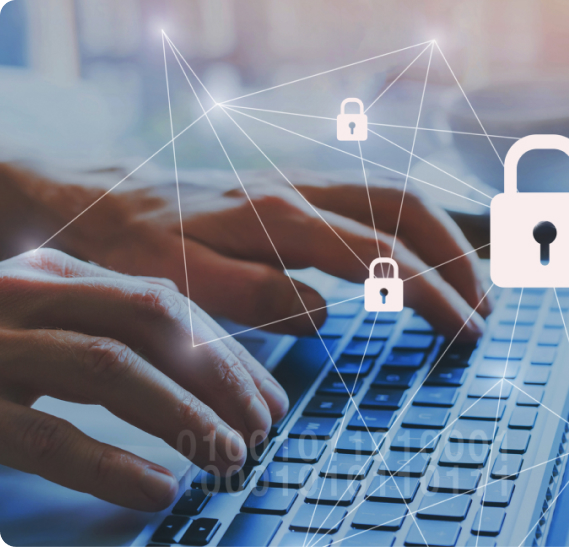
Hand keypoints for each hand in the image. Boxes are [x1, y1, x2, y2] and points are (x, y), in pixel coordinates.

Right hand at [0, 249, 287, 510]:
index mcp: (57, 275)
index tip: (269, 400)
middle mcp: (26, 294)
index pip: (167, 304)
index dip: (228, 355)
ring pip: (111, 367)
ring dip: (184, 414)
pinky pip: (45, 432)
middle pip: (154, 322)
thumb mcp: (49, 332)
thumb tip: (210, 380)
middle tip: (263, 430)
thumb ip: (113, 339)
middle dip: (222, 377)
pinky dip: (110, 462)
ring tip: (229, 458)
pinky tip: (157, 489)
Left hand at [2, 165, 489, 338]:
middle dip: (457, 260)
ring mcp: (303, 183)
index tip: (464, 331)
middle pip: (406, 210)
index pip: (382, 256)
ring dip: (443, 237)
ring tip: (471, 284)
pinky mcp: (297, 188)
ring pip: (396, 195)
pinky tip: (419, 253)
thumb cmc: (139, 245)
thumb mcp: (181, 282)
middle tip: (483, 311)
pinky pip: (373, 196)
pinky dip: (412, 226)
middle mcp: (302, 190)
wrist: (104, 198)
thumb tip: (325, 312)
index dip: (433, 295)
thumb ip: (256, 294)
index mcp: (280, 218)